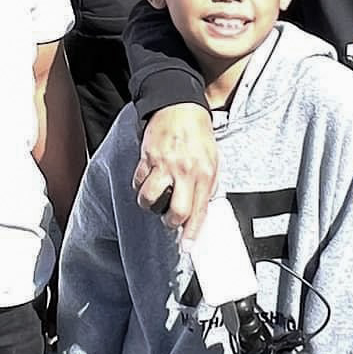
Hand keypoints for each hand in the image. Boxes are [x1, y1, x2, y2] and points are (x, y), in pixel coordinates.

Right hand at [132, 102, 218, 239]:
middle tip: (170, 221)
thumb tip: (202, 208)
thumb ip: (209, 184)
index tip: (187, 247)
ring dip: (151, 204)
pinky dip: (141, 185)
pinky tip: (148, 180)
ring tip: (156, 198)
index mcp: (205, 173)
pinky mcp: (147, 158)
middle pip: (175, 212)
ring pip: (149, 199)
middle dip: (170, 223)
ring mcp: (164, 165)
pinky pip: (138, 182)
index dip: (192, 233)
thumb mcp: (213, 159)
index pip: (199, 211)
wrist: (180, 106)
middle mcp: (185, 172)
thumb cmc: (198, 134)